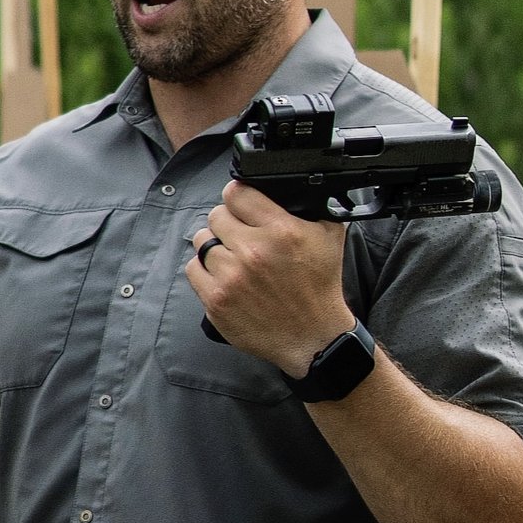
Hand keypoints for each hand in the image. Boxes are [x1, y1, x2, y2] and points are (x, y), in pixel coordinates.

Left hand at [184, 182, 352, 376]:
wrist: (313, 338)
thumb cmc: (320, 287)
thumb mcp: (329, 235)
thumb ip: (308, 205)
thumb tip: (288, 184)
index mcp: (281, 230)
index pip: (237, 193)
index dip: (239, 197)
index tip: (243, 206)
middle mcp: (253, 252)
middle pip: (216, 215)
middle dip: (228, 223)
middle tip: (241, 236)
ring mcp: (231, 277)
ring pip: (201, 241)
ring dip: (215, 246)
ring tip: (232, 257)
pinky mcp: (217, 300)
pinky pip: (194, 268)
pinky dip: (205, 270)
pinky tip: (223, 276)